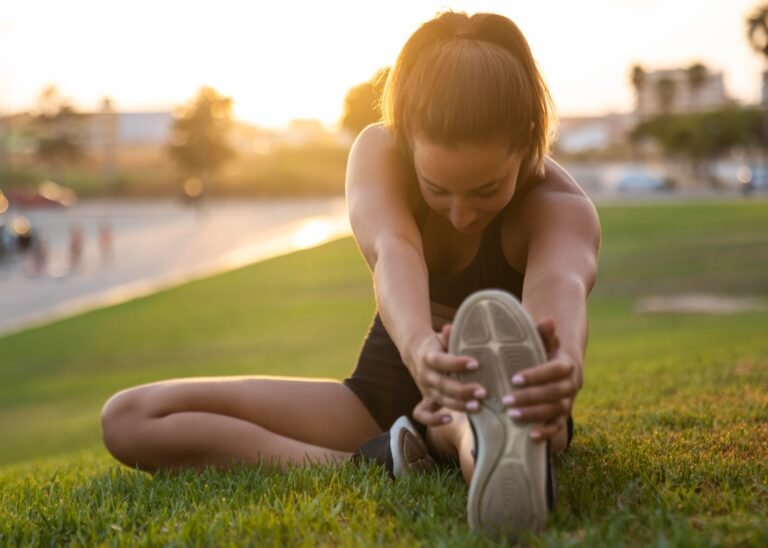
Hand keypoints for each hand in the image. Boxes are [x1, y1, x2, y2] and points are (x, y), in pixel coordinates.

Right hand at [409, 324, 487, 425]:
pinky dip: (433, 420)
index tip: (476, 364)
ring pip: (439, 399)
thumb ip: (448, 335)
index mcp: (428, 356)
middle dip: (462, 390)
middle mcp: (425, 374)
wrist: (416, 352)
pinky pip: (423, 414)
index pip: (440, 361)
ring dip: (458, 405)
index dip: (457, 363)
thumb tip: (450, 328)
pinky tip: (449, 419)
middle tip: (483, 392)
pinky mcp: (426, 399)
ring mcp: (425, 389)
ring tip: (478, 406)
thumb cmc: (437, 344)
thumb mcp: (441, 337)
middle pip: (442, 385)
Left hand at [503, 318, 580, 442]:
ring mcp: (568, 402)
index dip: (536, 375)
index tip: (514, 378)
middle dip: (530, 397)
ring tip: (511, 414)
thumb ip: (543, 334)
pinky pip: (558, 427)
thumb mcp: (541, 342)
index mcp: (567, 365)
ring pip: (556, 410)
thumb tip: (548, 321)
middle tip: (506, 400)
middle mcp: (571, 385)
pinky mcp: (562, 416)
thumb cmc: (542, 353)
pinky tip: (530, 436)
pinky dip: (547, 433)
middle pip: (554, 393)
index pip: (555, 370)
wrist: (556, 369)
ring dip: (534, 414)